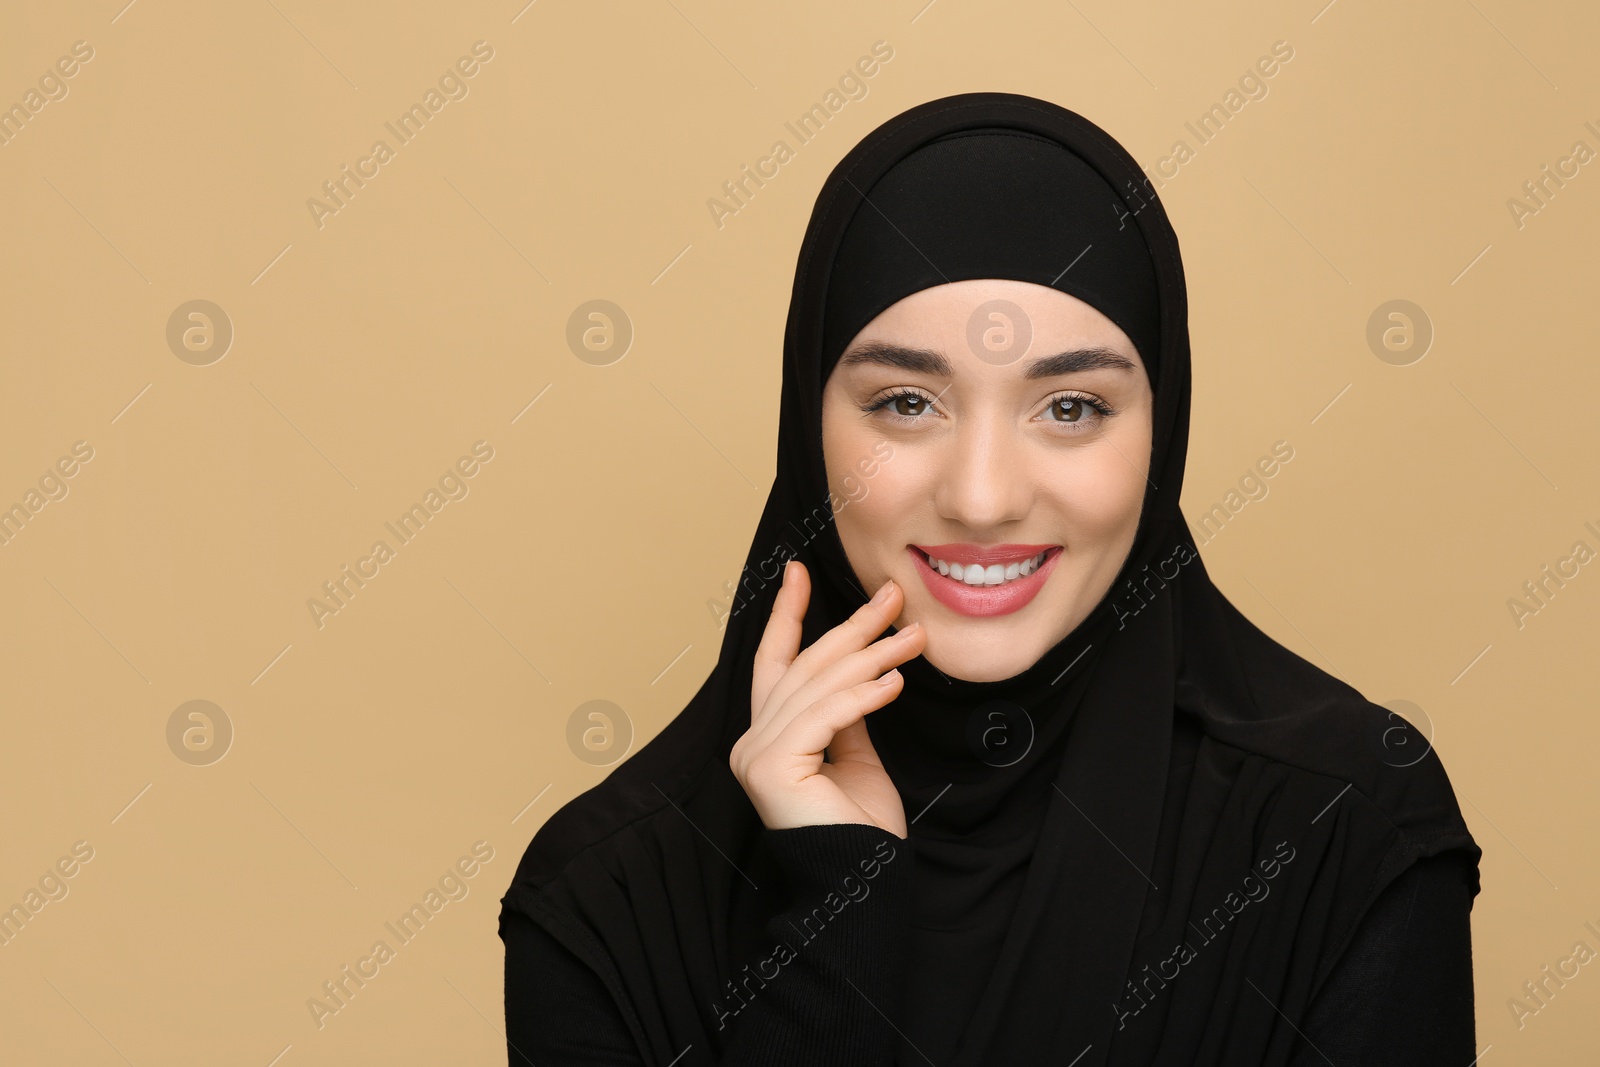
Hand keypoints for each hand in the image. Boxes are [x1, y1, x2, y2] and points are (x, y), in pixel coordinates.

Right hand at [729, 560, 926, 838]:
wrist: (862, 881)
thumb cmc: (861, 827)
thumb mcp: (857, 754)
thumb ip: (847, 712)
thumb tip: (863, 668)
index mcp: (767, 735)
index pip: (776, 660)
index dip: (788, 613)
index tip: (799, 570)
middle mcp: (752, 741)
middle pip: (805, 667)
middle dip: (852, 627)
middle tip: (894, 598)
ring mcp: (756, 754)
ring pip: (818, 686)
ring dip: (871, 657)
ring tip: (913, 638)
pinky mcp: (772, 767)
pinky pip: (824, 717)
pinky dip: (862, 696)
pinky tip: (894, 683)